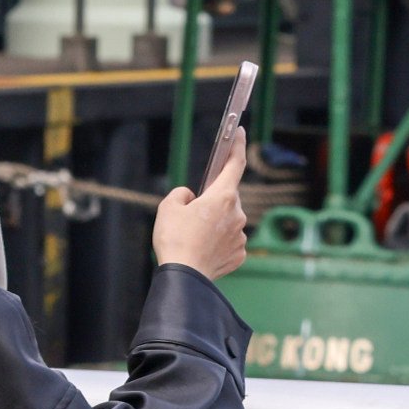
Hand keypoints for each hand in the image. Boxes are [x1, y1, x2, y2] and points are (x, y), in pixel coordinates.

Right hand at [153, 139, 251, 279]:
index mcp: (223, 197)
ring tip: (193, 236)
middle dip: (213, 199)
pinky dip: (217, 242)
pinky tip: (203, 249)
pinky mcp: (240, 254)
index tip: (239, 132)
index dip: (237, 146)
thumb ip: (181, 194)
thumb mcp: (168, 207)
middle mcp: (238, 213)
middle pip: (227, 197)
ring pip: (228, 221)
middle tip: (193, 211)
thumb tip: (192, 197)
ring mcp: (241, 235)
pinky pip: (229, 241)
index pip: (234, 164)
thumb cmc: (174, 239)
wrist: (184, 276)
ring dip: (215, 223)